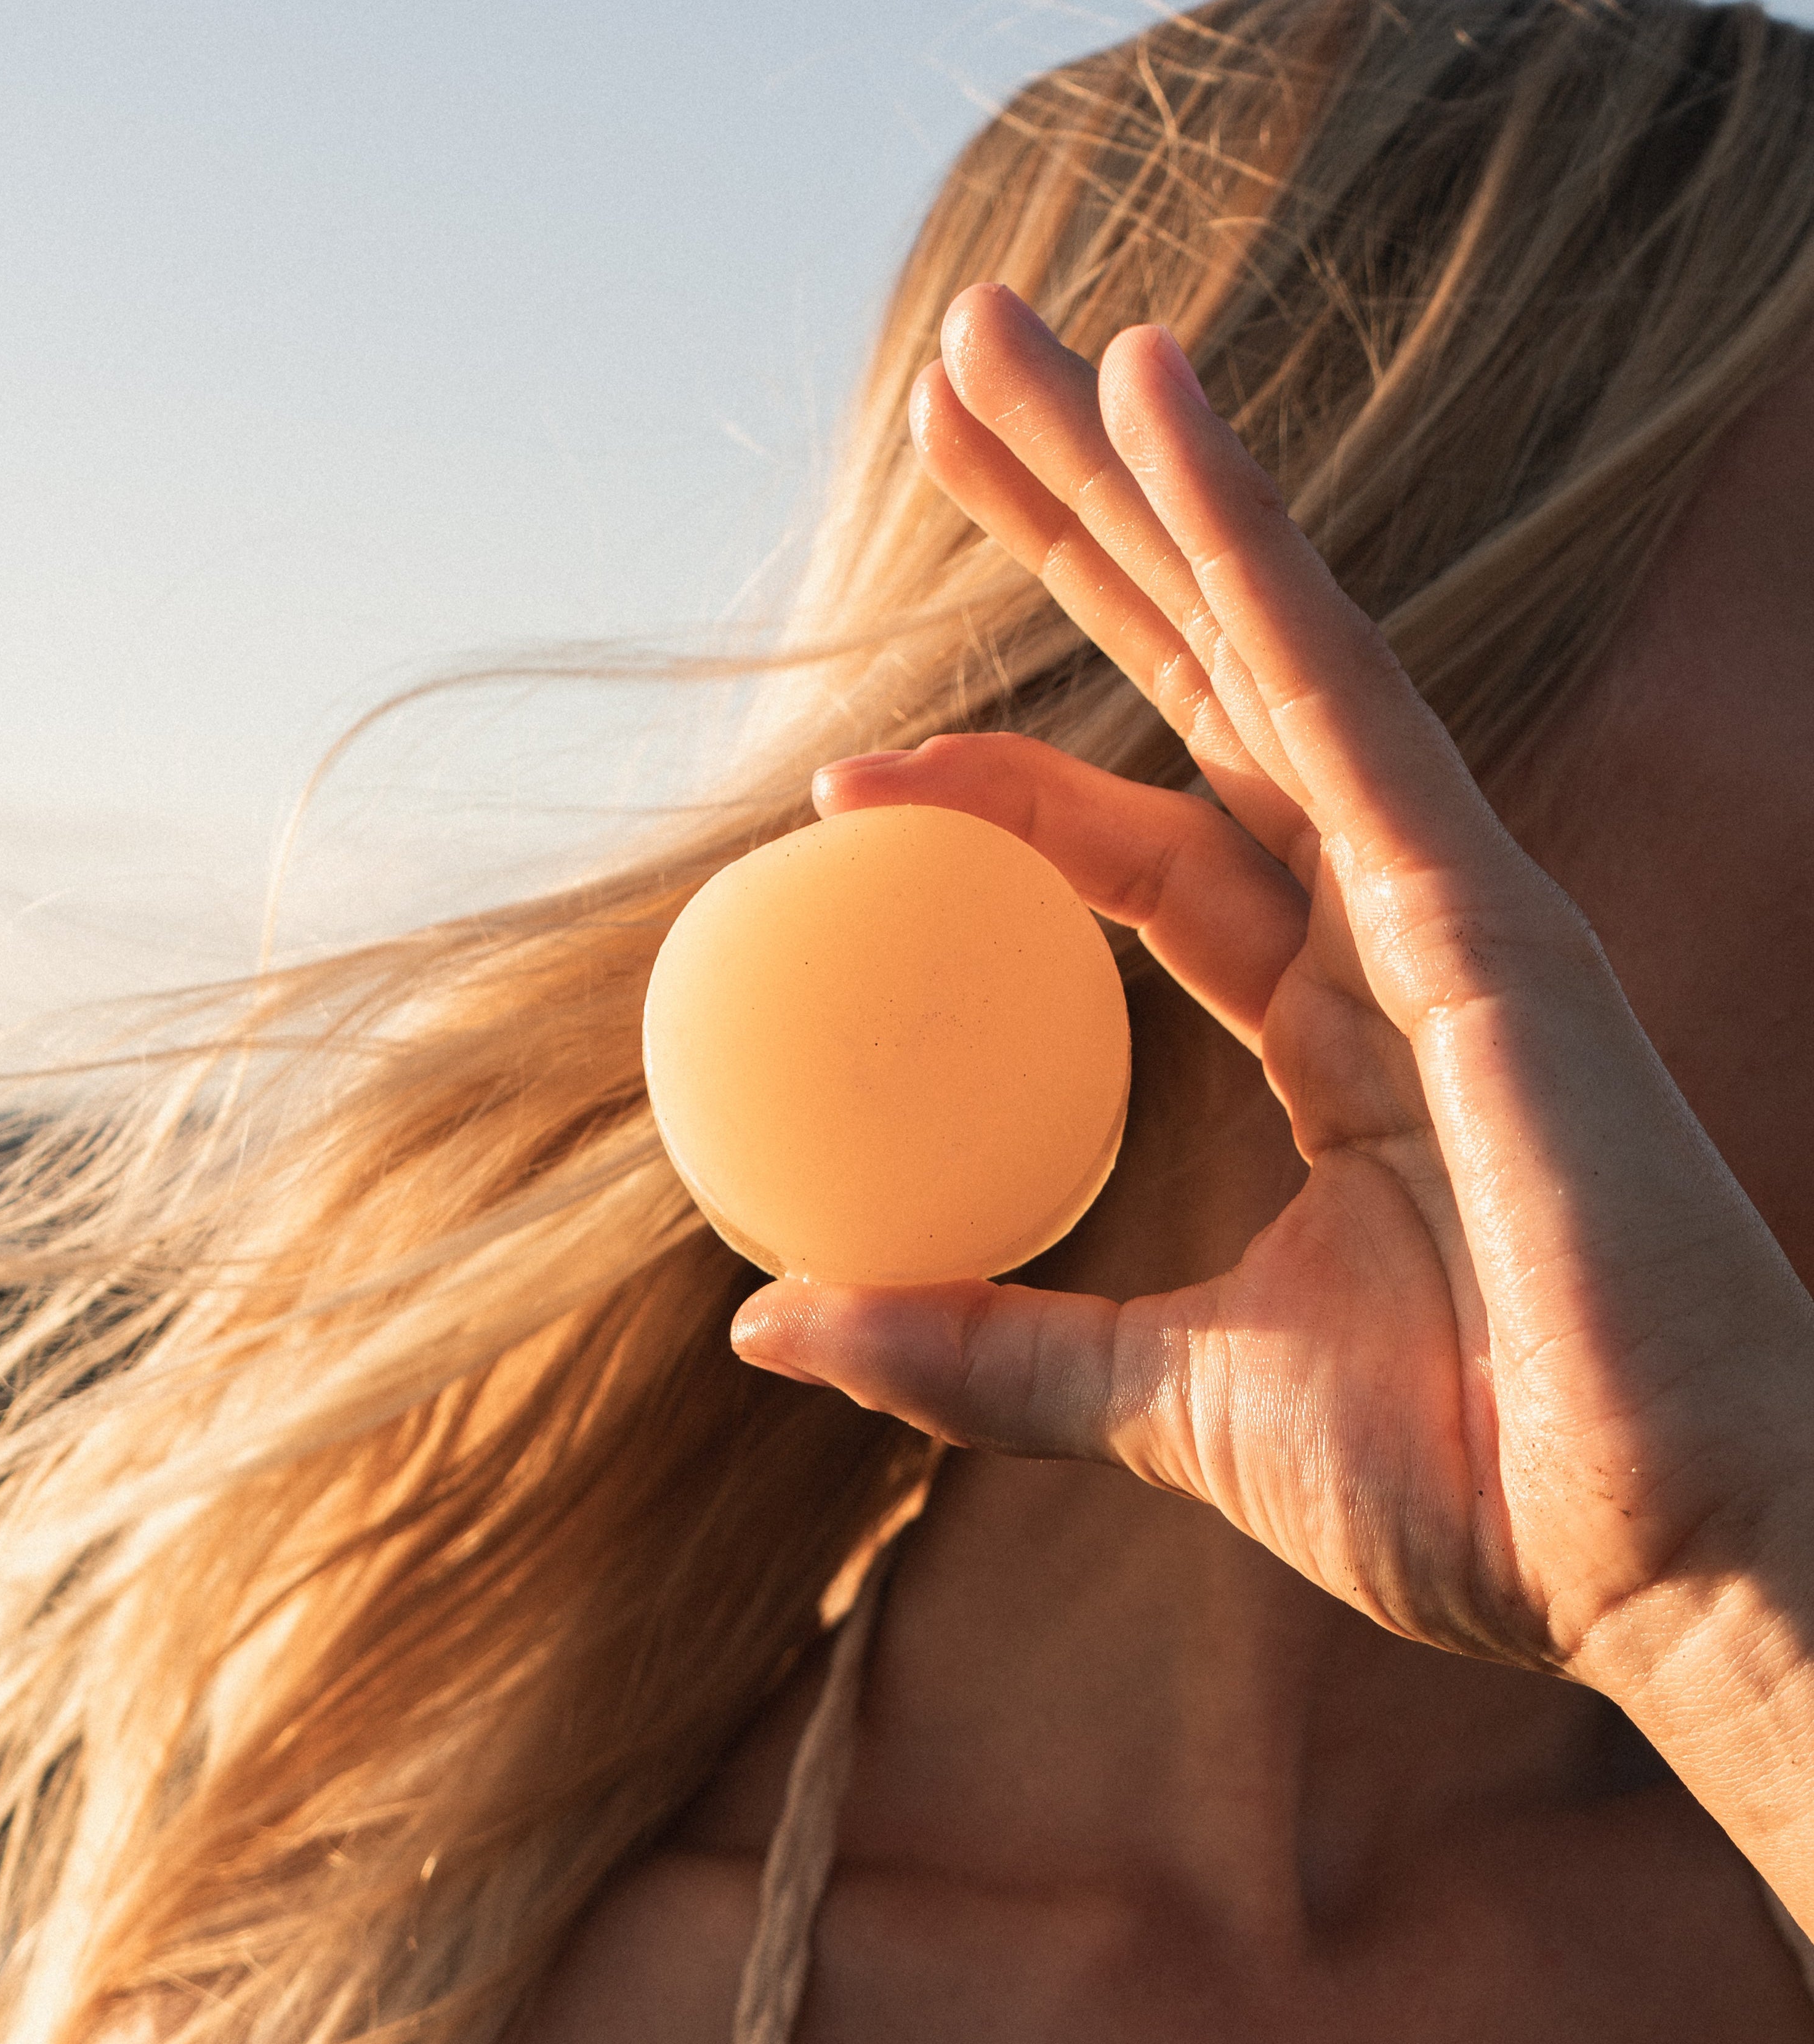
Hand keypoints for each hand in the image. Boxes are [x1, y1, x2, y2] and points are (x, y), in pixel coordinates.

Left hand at [730, 283, 1813, 1698]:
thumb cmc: (1474, 1495)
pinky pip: (1339, 694)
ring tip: (1028, 339)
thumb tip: (766, 1323)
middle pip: (1200, 690)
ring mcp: (1448, 899)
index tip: (847, 779)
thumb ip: (978, 1344)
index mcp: (1336, 1030)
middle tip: (960, 388)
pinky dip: (1250, 543)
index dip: (1002, 794)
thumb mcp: (1169, 1402)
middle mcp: (1390, 932)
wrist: (1661, 1567)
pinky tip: (1161, 403)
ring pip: (1263, 644)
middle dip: (1083, 538)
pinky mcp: (1489, 903)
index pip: (1141, 852)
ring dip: (1145, 482)